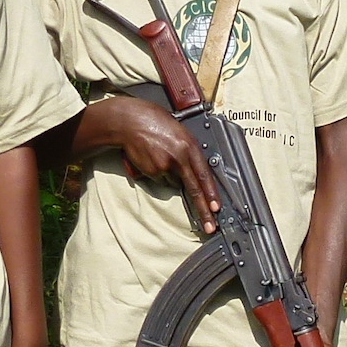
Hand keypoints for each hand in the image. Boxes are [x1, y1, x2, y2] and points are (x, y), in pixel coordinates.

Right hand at [83, 96, 221, 234]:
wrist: (130, 121)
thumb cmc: (154, 122)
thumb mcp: (179, 133)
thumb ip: (189, 151)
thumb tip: (195, 171)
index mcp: (190, 146)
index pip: (205, 175)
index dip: (212, 193)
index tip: (216, 208)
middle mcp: (179, 157)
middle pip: (195, 189)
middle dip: (203, 210)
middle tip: (210, 225)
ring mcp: (165, 166)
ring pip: (174, 182)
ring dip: (171, 176)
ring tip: (162, 156)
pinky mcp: (152, 171)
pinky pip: (160, 179)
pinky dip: (158, 172)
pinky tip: (153, 158)